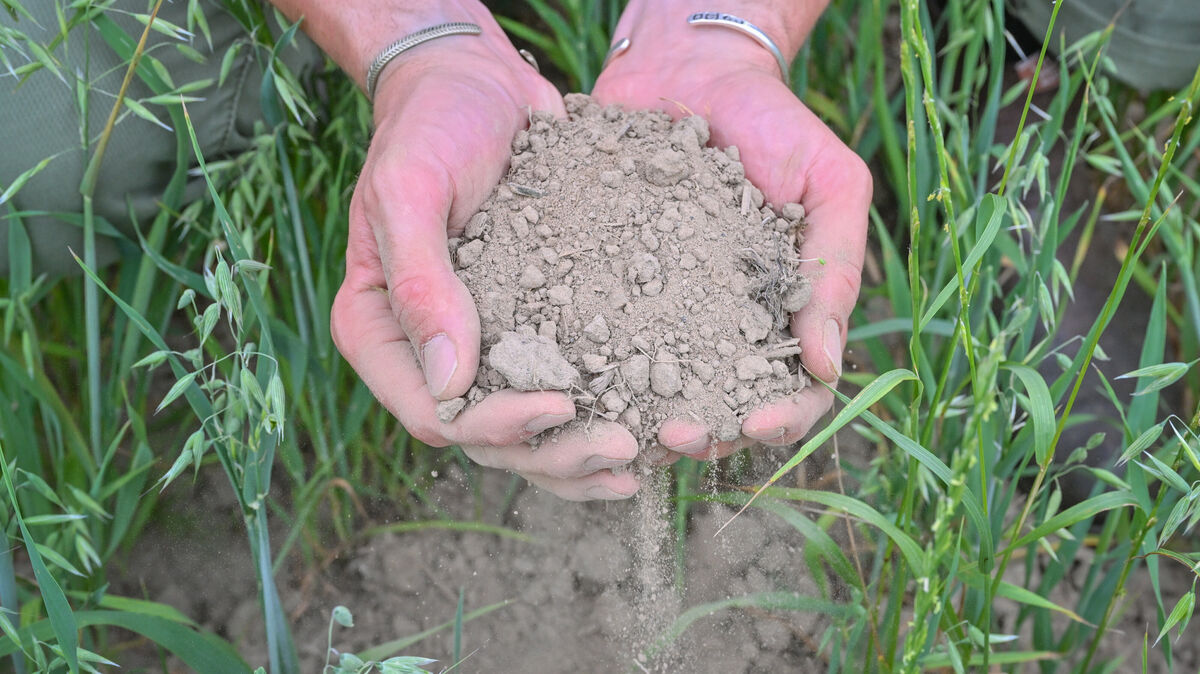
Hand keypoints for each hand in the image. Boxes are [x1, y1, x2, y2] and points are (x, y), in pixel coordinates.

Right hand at [330, 33, 639, 499]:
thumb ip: (419, 281)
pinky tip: (653, 425)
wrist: (479, 83)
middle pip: (489, 442)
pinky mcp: (533, 330)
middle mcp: (429, 354)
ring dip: (584, 457)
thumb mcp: (410, 189)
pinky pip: (564, 388)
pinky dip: (604, 413)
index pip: (437, 415)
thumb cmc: (431, 124)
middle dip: (556, 455)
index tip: (563, 405)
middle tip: (625, 450)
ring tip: (645, 457)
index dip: (498, 427)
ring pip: (530, 435)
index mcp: (382, 333)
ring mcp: (483, 348)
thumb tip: (449, 382)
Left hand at [592, 14, 871, 462]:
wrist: (690, 70)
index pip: (793, 391)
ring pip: (654, 392)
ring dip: (641, 419)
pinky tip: (572, 384)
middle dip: (704, 434)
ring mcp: (660, 312)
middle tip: (675, 436)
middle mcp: (719, 326)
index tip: (758, 422)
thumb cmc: (775, 125)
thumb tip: (827, 366)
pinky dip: (587, 370)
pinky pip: (595, 338)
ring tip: (623, 425)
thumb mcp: (830, 184)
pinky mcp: (605, 287)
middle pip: (720, 409)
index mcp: (780, 314)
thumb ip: (834, 268)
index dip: (781, 419)